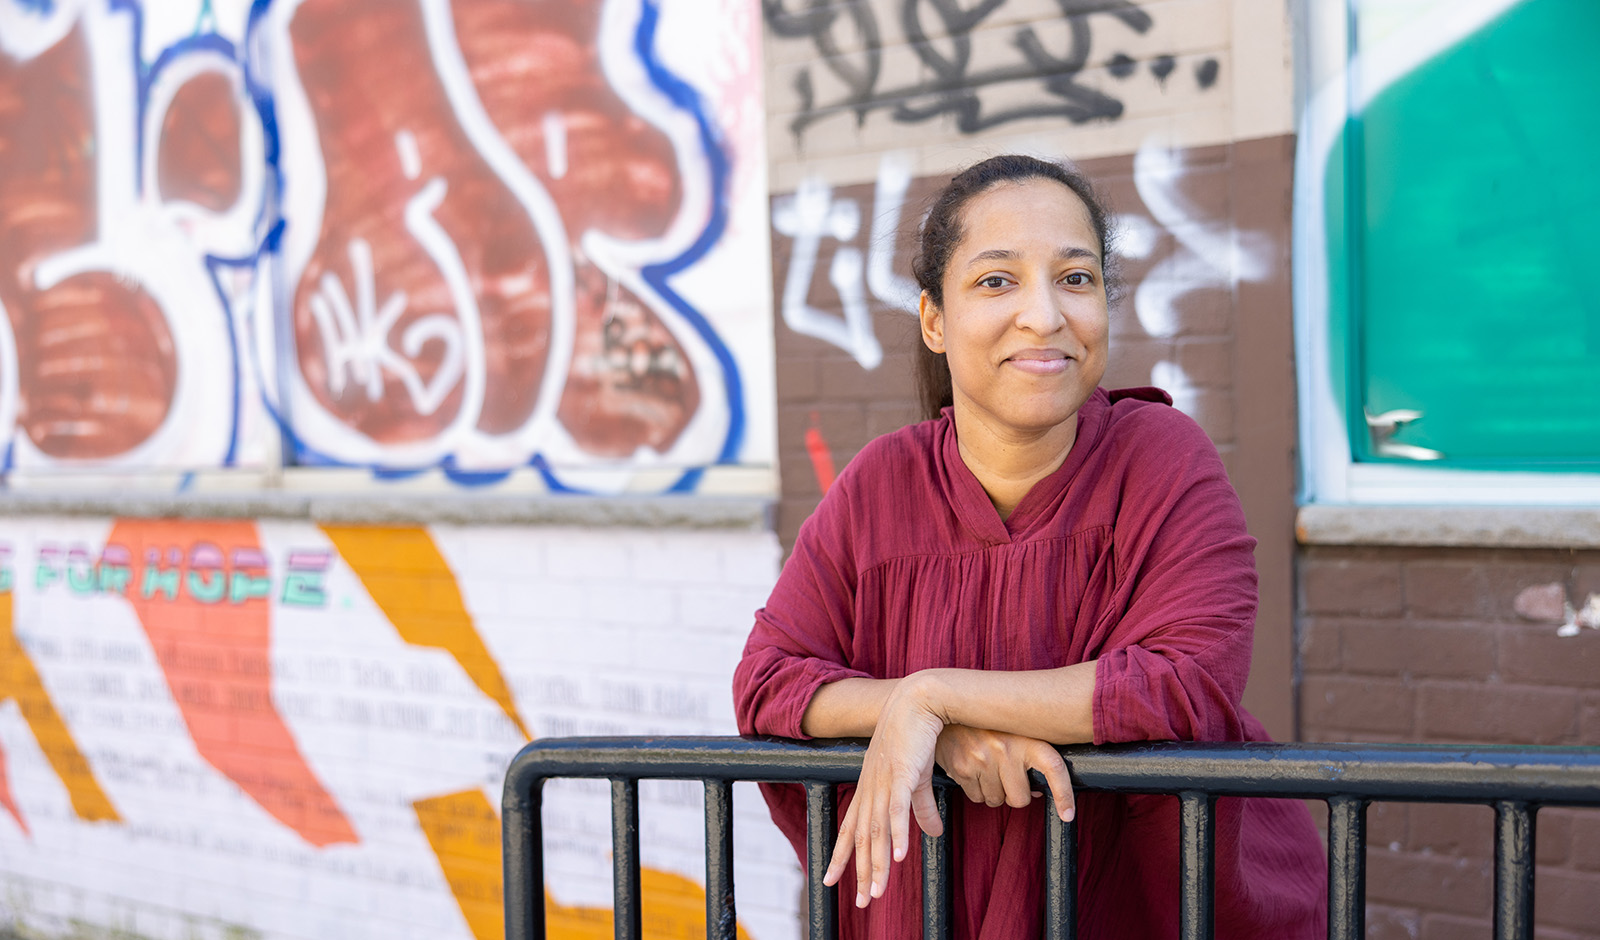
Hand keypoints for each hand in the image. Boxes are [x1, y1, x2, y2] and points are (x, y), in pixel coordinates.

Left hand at [821, 677, 944, 907]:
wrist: (919, 701)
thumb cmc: (917, 738)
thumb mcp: (919, 780)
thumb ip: (922, 809)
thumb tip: (934, 836)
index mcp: (870, 789)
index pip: (851, 829)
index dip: (841, 856)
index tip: (830, 880)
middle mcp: (871, 789)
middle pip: (862, 838)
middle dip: (860, 872)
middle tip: (861, 903)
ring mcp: (884, 782)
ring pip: (877, 830)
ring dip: (877, 864)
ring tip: (878, 893)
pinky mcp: (902, 774)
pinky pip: (898, 809)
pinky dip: (897, 834)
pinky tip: (898, 857)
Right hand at [934, 725, 1074, 819]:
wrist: (947, 706)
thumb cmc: (985, 723)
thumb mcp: (1014, 731)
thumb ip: (1029, 756)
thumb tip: (1040, 791)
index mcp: (1026, 737)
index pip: (1053, 767)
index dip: (1063, 794)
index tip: (1067, 814)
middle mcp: (1005, 747)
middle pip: (1020, 798)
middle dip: (1014, 794)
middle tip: (1006, 776)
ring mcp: (982, 759)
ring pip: (996, 800)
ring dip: (993, 791)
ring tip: (986, 767)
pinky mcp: (962, 768)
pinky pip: (976, 798)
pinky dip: (976, 790)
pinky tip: (973, 769)